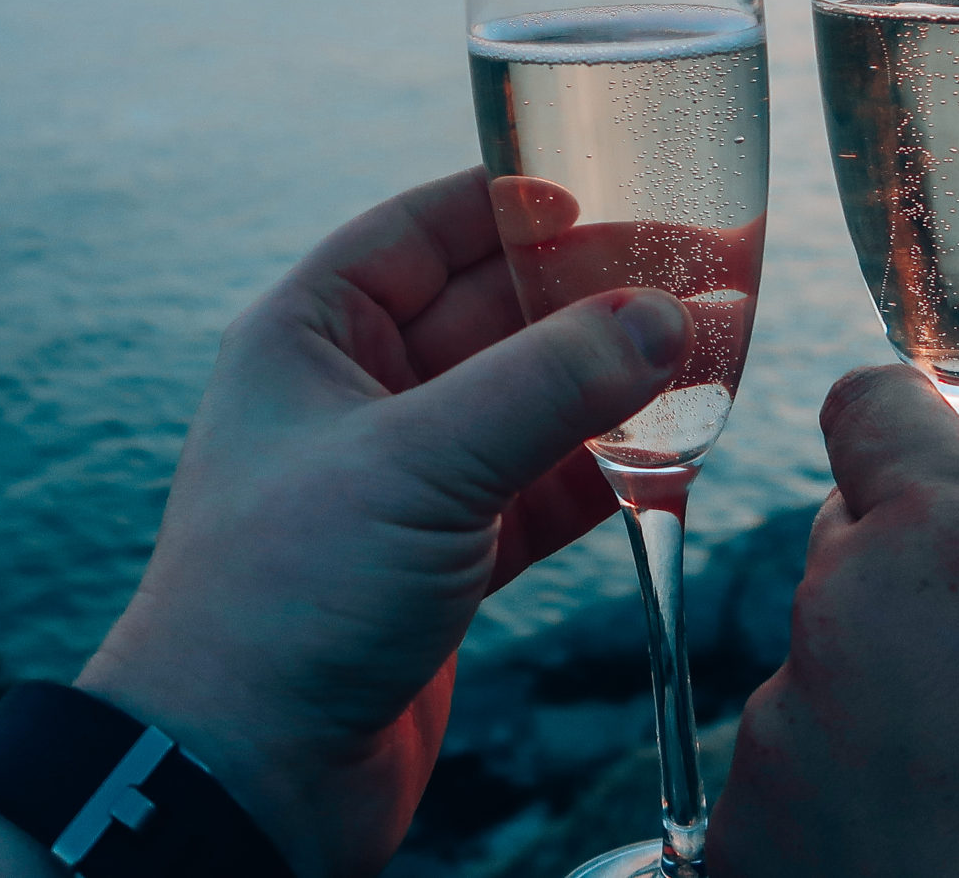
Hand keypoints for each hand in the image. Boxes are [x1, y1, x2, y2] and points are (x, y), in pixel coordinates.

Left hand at [72, 167, 688, 877]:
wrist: (243, 779)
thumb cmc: (285, 598)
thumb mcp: (419, 465)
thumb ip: (549, 385)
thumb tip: (668, 313)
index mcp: (309, 336)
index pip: (419, 230)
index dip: (509, 200)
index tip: (605, 180)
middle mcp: (353, 395)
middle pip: (492, 311)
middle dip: (590, 291)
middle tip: (700, 268)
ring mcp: (402, 479)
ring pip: (528, 402)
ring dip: (612, 381)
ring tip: (715, 349)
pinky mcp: (445, 561)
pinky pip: (542, 488)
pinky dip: (607, 470)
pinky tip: (682, 449)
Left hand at [710, 365, 958, 877]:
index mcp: (958, 552)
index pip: (874, 410)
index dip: (922, 446)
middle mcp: (835, 622)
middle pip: (846, 549)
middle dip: (918, 596)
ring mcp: (771, 750)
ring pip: (817, 680)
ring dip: (885, 722)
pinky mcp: (731, 857)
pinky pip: (786, 796)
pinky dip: (844, 826)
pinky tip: (942, 874)